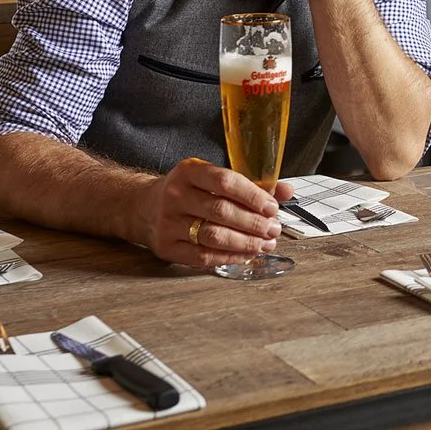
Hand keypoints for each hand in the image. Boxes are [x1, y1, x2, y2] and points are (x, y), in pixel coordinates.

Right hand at [135, 158, 295, 268]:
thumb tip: (286, 191)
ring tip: (264, 244)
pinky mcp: (166, 246)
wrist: (144, 207)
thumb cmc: (188, 191)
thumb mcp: (212, 178)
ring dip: (245, 243)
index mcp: (189, 171)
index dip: (253, 196)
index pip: (226, 182)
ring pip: (213, 236)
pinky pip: (202, 257)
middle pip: (222, 211)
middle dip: (254, 223)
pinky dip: (229, 258)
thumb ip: (250, 185)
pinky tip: (245, 255)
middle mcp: (175, 195)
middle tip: (273, 230)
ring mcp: (168, 222)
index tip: (272, 208)